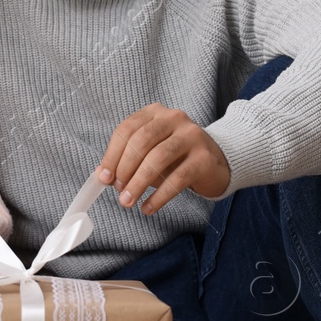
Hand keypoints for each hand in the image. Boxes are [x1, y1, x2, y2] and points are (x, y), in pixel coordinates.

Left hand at [97, 104, 229, 214]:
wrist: (217, 162)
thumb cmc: (176, 158)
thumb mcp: (150, 152)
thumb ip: (128, 160)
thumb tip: (103, 176)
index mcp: (155, 113)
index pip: (127, 129)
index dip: (112, 155)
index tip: (104, 178)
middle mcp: (174, 119)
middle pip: (141, 141)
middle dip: (125, 168)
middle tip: (118, 190)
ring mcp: (192, 136)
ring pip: (158, 157)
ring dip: (139, 183)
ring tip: (128, 201)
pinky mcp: (204, 158)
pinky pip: (177, 178)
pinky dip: (159, 196)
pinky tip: (148, 208)